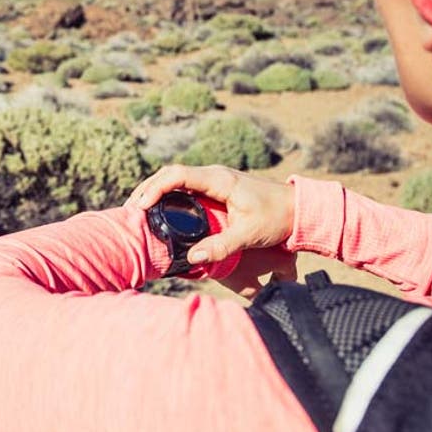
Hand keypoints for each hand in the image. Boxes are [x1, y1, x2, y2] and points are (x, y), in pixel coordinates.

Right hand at [125, 164, 298, 297]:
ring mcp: (215, 180)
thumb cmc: (278, 218)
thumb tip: (193, 257)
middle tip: (131, 210)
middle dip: (148, 189)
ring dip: (156, 191)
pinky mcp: (217, 189)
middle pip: (170, 174)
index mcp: (218, 179)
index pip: (176, 175)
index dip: (154, 188)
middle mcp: (214, 175)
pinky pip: (186, 187)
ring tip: (139, 210)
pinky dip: (169, 195)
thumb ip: (222, 246)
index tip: (140, 206)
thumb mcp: (249, 233)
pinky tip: (161, 210)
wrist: (300, 209)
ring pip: (177, 179)